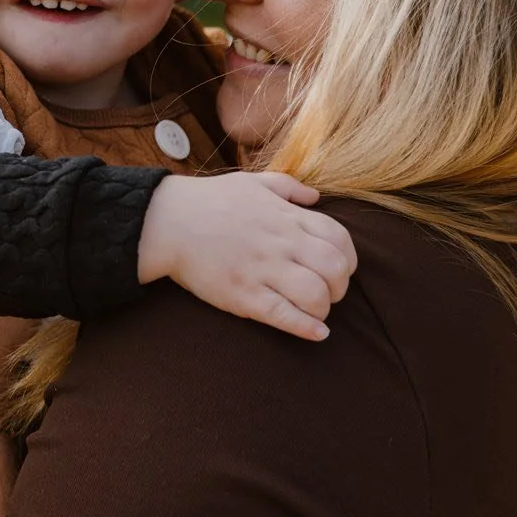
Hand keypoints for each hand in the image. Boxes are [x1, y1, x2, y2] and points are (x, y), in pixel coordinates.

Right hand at [137, 172, 356, 340]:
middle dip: (340, 287)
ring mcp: (262, 270)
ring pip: (316, 295)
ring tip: (316, 312)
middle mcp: (281, 243)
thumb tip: (316, 196)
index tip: (341, 269)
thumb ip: (289, 187)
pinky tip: (317, 333)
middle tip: (329, 294)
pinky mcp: (243, 295)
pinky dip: (308, 328)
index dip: (349, 259)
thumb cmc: (209, 201)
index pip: (340, 238)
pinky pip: (285, 316)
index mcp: (287, 216)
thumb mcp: (253, 182)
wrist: (167, 222)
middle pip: (335, 269)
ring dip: (324, 309)